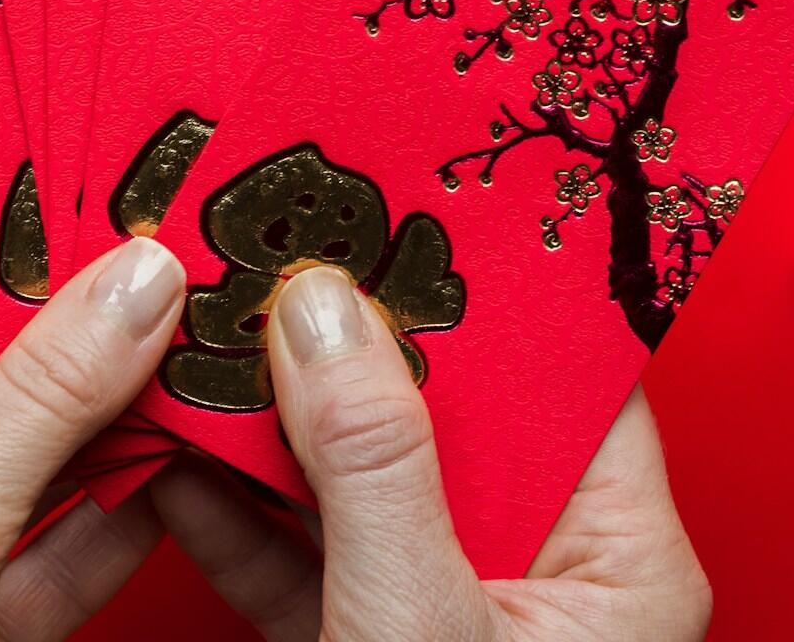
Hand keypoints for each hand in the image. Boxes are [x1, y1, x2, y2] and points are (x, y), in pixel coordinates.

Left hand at [0, 236, 185, 640]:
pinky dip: (116, 512)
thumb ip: (39, 402)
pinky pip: (52, 545)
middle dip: (66, 320)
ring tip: (191, 339)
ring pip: (20, 452)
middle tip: (161, 252)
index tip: (82, 180)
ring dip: (107, 410)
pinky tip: (176, 461)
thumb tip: (135, 279)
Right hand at [150, 265, 710, 641]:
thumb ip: (376, 464)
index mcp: (616, 554)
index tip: (396, 197)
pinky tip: (178, 446)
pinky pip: (302, 548)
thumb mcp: (422, 626)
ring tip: (210, 322)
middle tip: (276, 242)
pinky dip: (235, 505)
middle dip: (349, 333)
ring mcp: (446, 606)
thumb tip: (326, 312)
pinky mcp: (366, 641)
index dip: (484, 280)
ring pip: (359, 473)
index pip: (564, 372)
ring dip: (275, 412)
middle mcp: (539, 568)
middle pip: (447, 409)